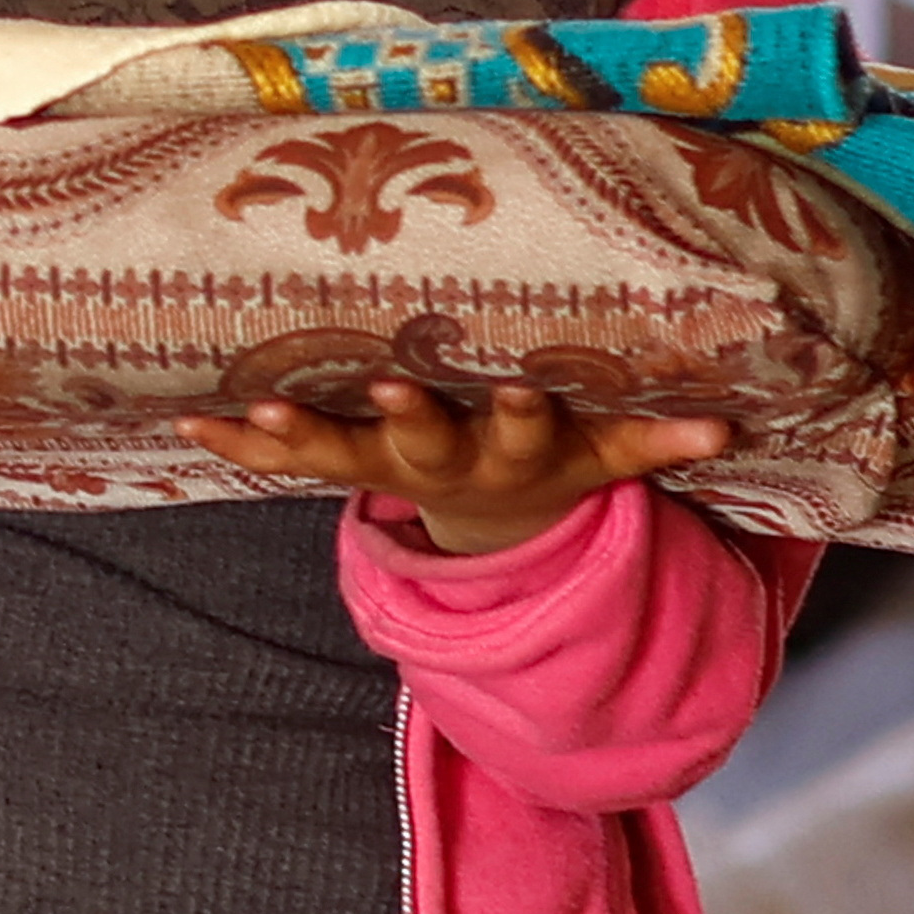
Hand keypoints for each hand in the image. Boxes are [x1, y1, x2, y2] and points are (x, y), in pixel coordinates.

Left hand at [179, 376, 730, 554]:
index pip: (522, 433)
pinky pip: (277, 461)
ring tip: (254, 410)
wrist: (489, 525)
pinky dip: (234, 444)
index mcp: (511, 454)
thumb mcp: (605, 455)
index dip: (522, 414)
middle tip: (386, 388)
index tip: (522, 387)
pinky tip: (185, 423)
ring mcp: (382, 467)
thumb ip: (657, 438)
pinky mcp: (334, 465)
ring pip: (336, 456)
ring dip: (295, 435)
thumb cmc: (550, 457)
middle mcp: (442, 462)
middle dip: (406, 418)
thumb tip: (728, 426)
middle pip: (422, 445)